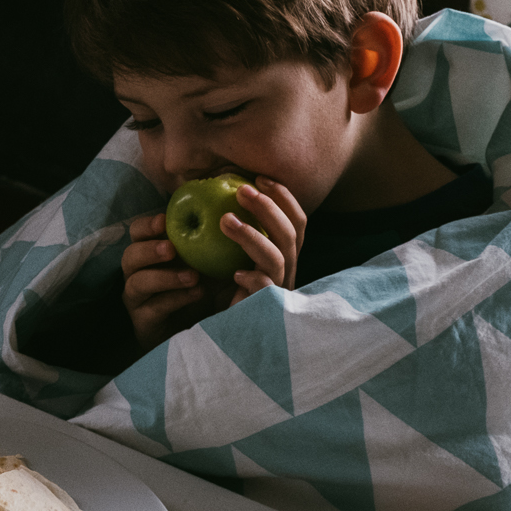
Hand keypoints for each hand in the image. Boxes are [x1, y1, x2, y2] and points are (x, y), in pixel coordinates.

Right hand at [121, 212, 213, 352]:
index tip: (165, 220)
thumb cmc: (204, 288)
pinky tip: (197, 293)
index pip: (137, 232)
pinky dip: (176, 298)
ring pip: (138, 282)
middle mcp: (137, 273)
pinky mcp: (144, 321)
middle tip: (171, 248)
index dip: (147, 225)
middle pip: (130, 255)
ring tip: (192, 275)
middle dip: (149, 250)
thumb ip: (214, 243)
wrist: (200, 331)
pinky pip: (154, 308)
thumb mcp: (211, 263)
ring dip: (164, 277)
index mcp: (149, 253)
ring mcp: (138, 298)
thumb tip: (234, 218)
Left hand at [221, 177, 306, 299]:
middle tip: (242, 191)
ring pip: (277, 258)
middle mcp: (286, 272)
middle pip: (291, 235)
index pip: (297, 221)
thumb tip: (215, 186)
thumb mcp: (224, 252)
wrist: (214, 332)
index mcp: (283, 255)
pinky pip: (266, 290)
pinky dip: (253, 277)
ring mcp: (278, 292)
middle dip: (269, 208)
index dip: (284, 197)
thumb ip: (230, 227)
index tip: (259, 178)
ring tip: (224, 221)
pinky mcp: (264, 311)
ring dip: (253, 236)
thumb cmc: (218, 287)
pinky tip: (235, 272)